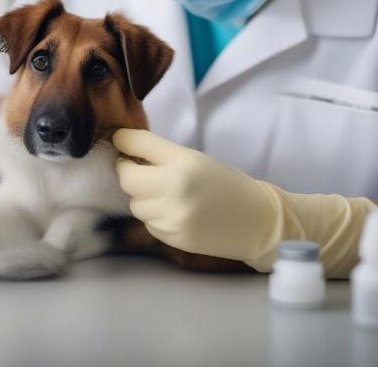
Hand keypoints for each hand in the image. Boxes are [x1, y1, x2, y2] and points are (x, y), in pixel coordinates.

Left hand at [113, 129, 277, 262]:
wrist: (258, 220)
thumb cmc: (226, 183)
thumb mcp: (195, 159)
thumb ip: (161, 154)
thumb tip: (124, 151)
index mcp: (183, 161)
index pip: (137, 143)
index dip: (122, 140)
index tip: (119, 140)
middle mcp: (174, 188)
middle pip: (126, 178)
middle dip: (129, 172)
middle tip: (140, 170)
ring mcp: (172, 216)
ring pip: (135, 203)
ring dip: (143, 197)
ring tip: (166, 194)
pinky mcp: (173, 238)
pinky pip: (148, 223)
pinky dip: (156, 217)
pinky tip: (177, 213)